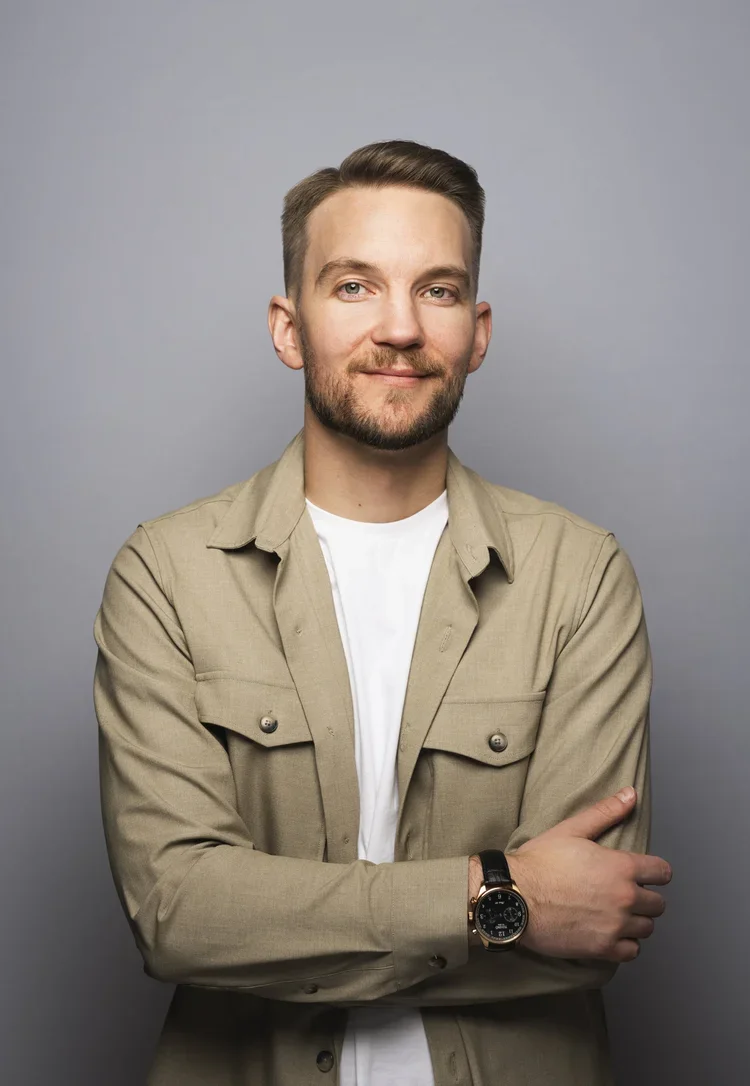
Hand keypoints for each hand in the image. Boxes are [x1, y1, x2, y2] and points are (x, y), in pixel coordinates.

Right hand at [469, 788, 671, 961]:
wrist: (514, 896)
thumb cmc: (539, 862)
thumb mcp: (572, 829)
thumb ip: (605, 812)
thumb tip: (630, 794)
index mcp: (621, 867)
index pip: (662, 872)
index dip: (654, 871)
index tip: (643, 874)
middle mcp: (624, 898)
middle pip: (658, 904)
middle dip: (644, 897)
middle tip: (622, 893)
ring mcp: (615, 926)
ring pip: (647, 928)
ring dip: (636, 921)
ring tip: (615, 913)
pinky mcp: (603, 949)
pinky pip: (632, 952)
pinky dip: (625, 944)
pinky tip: (610, 932)